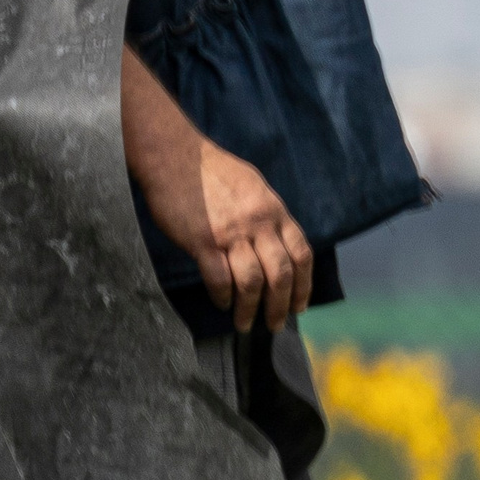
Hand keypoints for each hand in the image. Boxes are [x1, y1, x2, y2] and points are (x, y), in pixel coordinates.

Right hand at [120, 49, 313, 330]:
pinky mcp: (203, 240)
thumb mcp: (255, 188)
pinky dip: (223, 295)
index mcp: (275, 212)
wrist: (174, 155)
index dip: (304, 285)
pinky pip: (219, 278)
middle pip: (281, 275)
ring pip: (252, 282)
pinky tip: (222, 303)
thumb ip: (270, 217)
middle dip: (281, 306)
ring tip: (246, 324)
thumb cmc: (213, 171)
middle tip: (275, 324)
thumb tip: (279, 245)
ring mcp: (232, 233)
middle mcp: (259, 224)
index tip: (301, 306)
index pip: (302, 255)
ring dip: (251, 309)